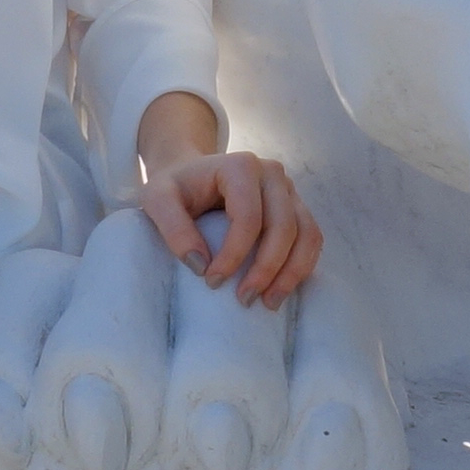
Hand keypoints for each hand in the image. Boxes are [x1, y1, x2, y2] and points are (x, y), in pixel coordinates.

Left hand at [141, 146, 319, 308]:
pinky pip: (311, 238)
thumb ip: (173, 228)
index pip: (248, 217)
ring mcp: (289, 189)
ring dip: (292, 272)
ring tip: (269, 302)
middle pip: (283, 227)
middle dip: (266, 269)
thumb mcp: (157, 200)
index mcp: (241, 166)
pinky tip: (282, 288)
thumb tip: (200, 266)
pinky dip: (302, 266)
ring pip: (307, 233)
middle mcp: (272, 174)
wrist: (190, 174)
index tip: (212, 282)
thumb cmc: (175, 188)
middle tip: (244, 299)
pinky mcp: (296, 206)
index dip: (234, 254)